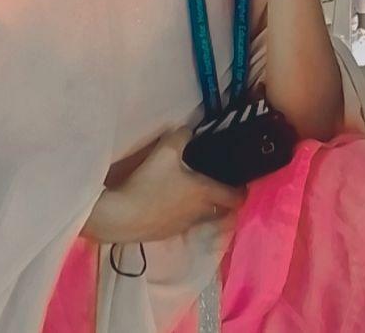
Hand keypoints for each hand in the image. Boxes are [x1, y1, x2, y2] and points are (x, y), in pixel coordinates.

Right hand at [84, 129, 244, 243]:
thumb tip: (189, 130)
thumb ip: (182, 136)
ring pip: (202, 217)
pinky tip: (170, 203)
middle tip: (219, 184)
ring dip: (204, 208)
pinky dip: (184, 214)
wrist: (122, 216)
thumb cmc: (150, 182)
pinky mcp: (166, 234)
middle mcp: (199, 213)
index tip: (242, 182)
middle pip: (222, 211)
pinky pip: (183, 223)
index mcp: (205, 193)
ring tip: (194, 193)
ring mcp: (183, 227)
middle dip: (224, 200)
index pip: (235, 197)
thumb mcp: (166, 150)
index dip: (242, 191)